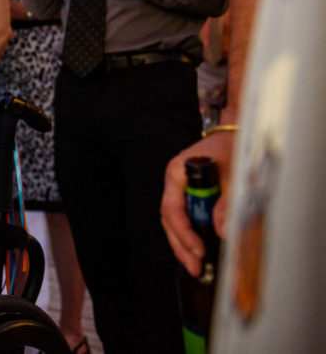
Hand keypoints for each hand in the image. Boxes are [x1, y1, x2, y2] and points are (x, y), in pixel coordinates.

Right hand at [160, 130, 235, 276]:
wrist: (233, 136)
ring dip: (184, 244)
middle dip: (181, 246)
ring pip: (174, 222)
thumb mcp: (233, 174)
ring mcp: (179, 190)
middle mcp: (174, 183)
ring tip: (196, 265)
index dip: (184, 232)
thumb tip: (222, 230)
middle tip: (195, 267)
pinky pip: (184, 219)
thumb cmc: (230, 149)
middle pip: (169, 220)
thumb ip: (226, 202)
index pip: (172, 209)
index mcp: (177, 173)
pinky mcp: (189, 196)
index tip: (199, 249)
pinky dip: (190, 235)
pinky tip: (198, 250)